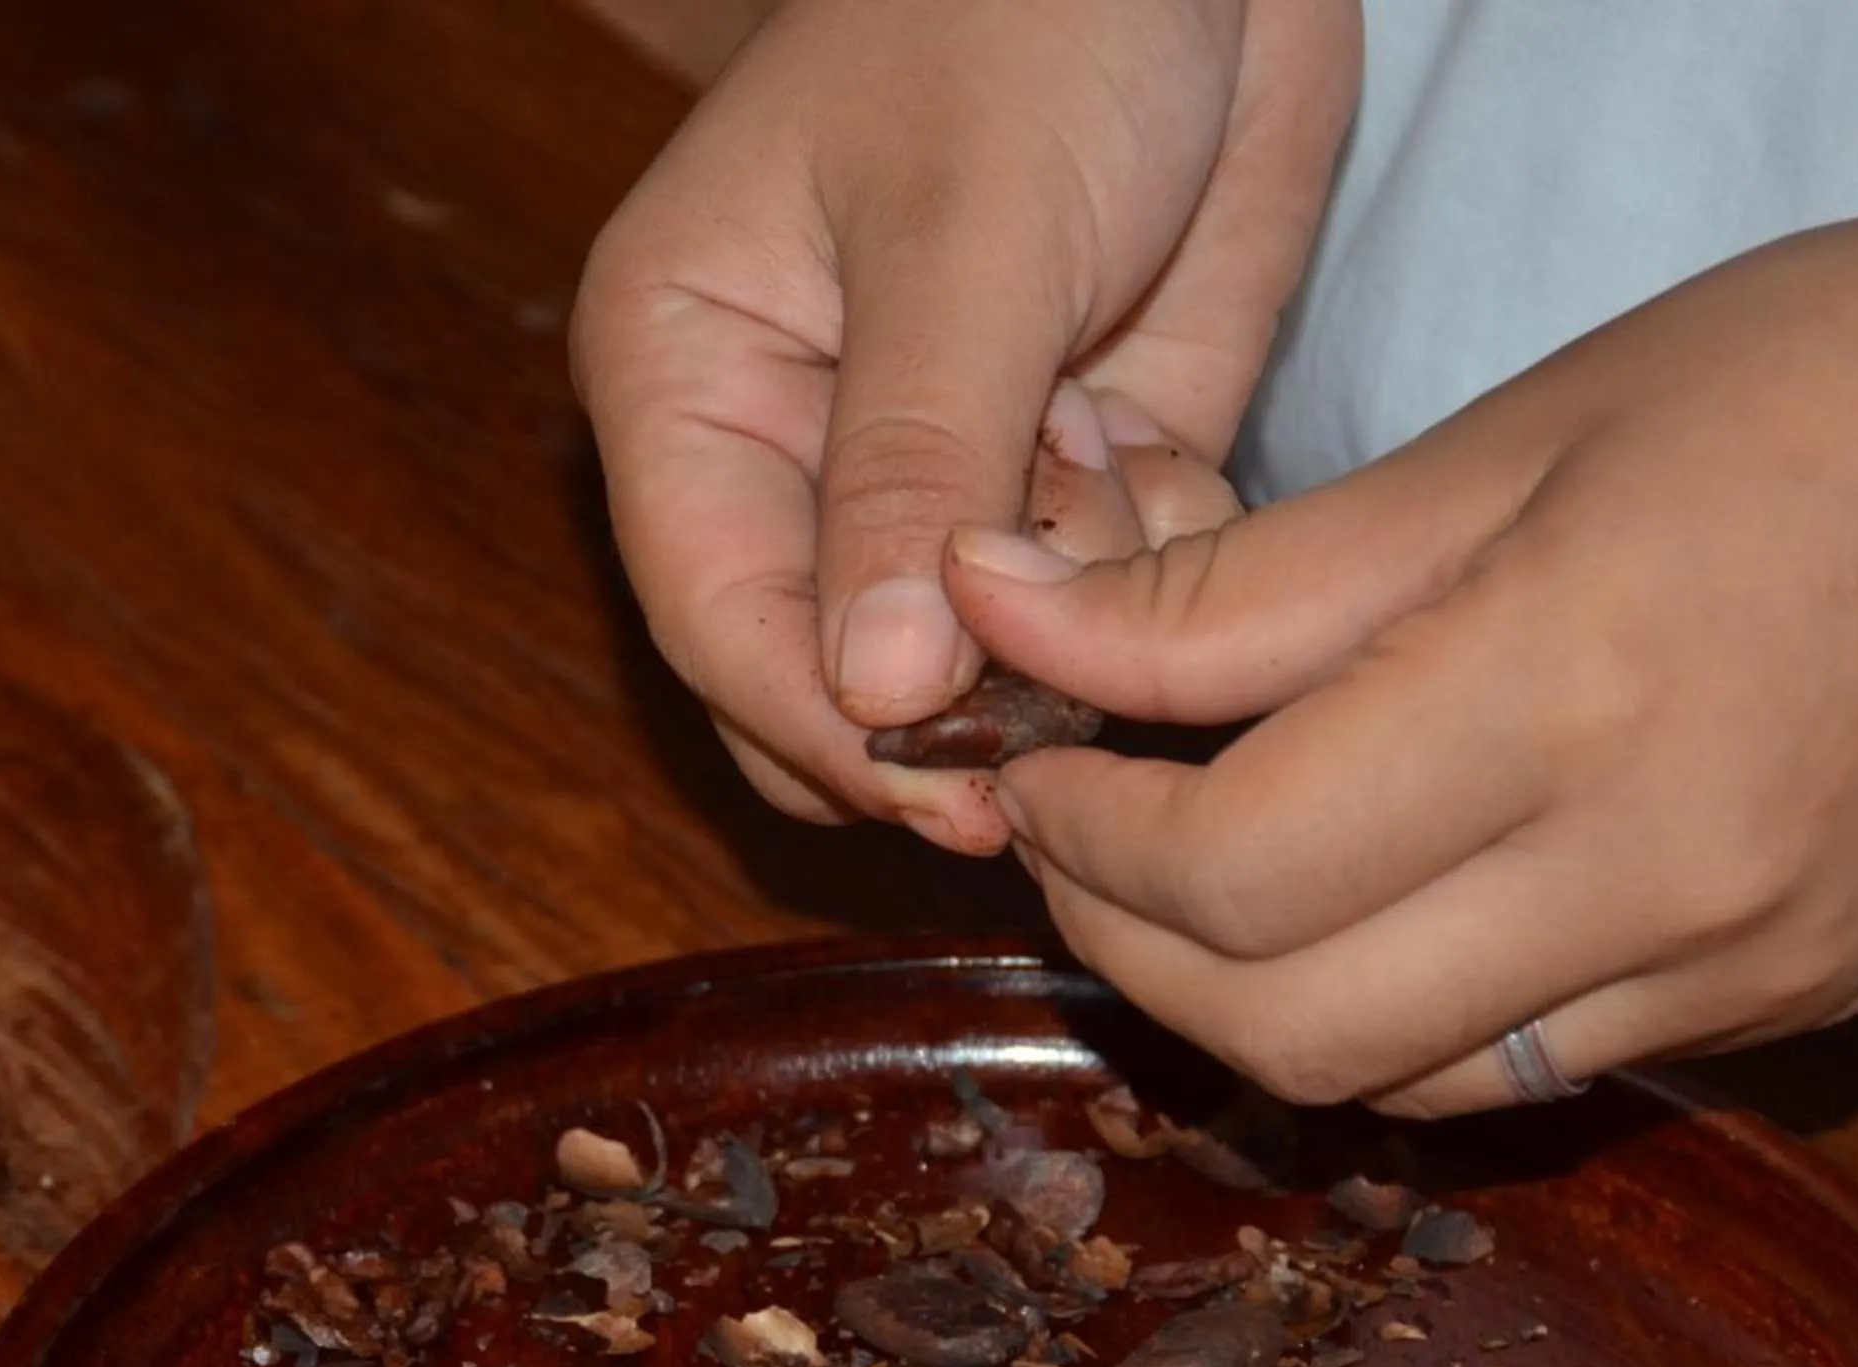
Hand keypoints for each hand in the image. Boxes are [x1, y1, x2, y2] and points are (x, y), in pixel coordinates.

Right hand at [571, 0, 1354, 851]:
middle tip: (1062, 714)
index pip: (720, 619)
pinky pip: (1111, 608)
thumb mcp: (960, 233)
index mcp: (692, 376)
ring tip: (1111, 459)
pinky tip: (1164, 450)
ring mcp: (946, 472)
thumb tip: (875, 699)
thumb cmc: (1020, 10)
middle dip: (953, 715)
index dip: (827, 731)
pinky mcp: (1077, 470)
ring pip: (984, 670)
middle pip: (833, 683)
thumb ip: (913, 466)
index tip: (951, 798)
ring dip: (1072, 630)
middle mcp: (800, 449)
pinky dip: (1158, 577)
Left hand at [946, 138, 1857, 1111]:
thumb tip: (1017, 624)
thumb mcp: (1510, 436)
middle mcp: (1661, 878)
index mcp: (1574, 691)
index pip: (1230, 868)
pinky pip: (1526, 1070)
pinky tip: (1388, 891)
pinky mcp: (1786, 1010)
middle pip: (1279, 1033)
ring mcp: (1736, 970)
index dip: (1079, 831)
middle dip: (1126, 945)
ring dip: (1251, 1000)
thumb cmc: (1832, 380)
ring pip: (1394, 1084)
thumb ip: (1246, 583)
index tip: (1032, 751)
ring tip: (1213, 859)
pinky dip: (1405, 1008)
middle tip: (1083, 826)